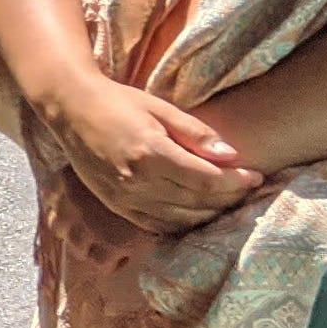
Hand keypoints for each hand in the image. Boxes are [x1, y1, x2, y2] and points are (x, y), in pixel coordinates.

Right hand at [40, 76, 259, 233]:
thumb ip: (196, 133)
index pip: (206, 180)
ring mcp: (124, 198)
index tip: (255, 176)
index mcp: (150, 153)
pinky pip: (157, 225)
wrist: (70, 109)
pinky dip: (181, 223)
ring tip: (226, 200)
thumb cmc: (118, 102)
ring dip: (209, 213)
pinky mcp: (116, 206)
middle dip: (229, 198)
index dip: (236, 182)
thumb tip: (233, 155)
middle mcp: (136, 181)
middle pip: (197, 203)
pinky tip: (195, 212)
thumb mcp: (160, 108)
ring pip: (180, 219)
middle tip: (246, 188)